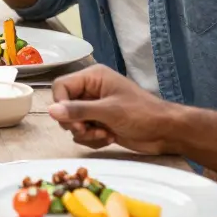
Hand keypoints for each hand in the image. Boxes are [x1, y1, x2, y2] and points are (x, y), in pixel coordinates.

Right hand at [47, 65, 177, 153]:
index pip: (61, 87)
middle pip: (63, 106)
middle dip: (75, 123)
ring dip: (85, 133)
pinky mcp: (99, 123)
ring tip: (104, 134)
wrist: (166, 132)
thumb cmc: (141, 114)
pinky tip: (109, 137)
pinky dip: (92, 138)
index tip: (71, 121)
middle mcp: (90, 91)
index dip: (61, 104)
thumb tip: (50, 111)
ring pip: (72, 122)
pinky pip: (82, 132)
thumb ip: (78, 111)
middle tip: (88, 130)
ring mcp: (94, 108)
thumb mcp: (109, 111)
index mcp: (93, 78)